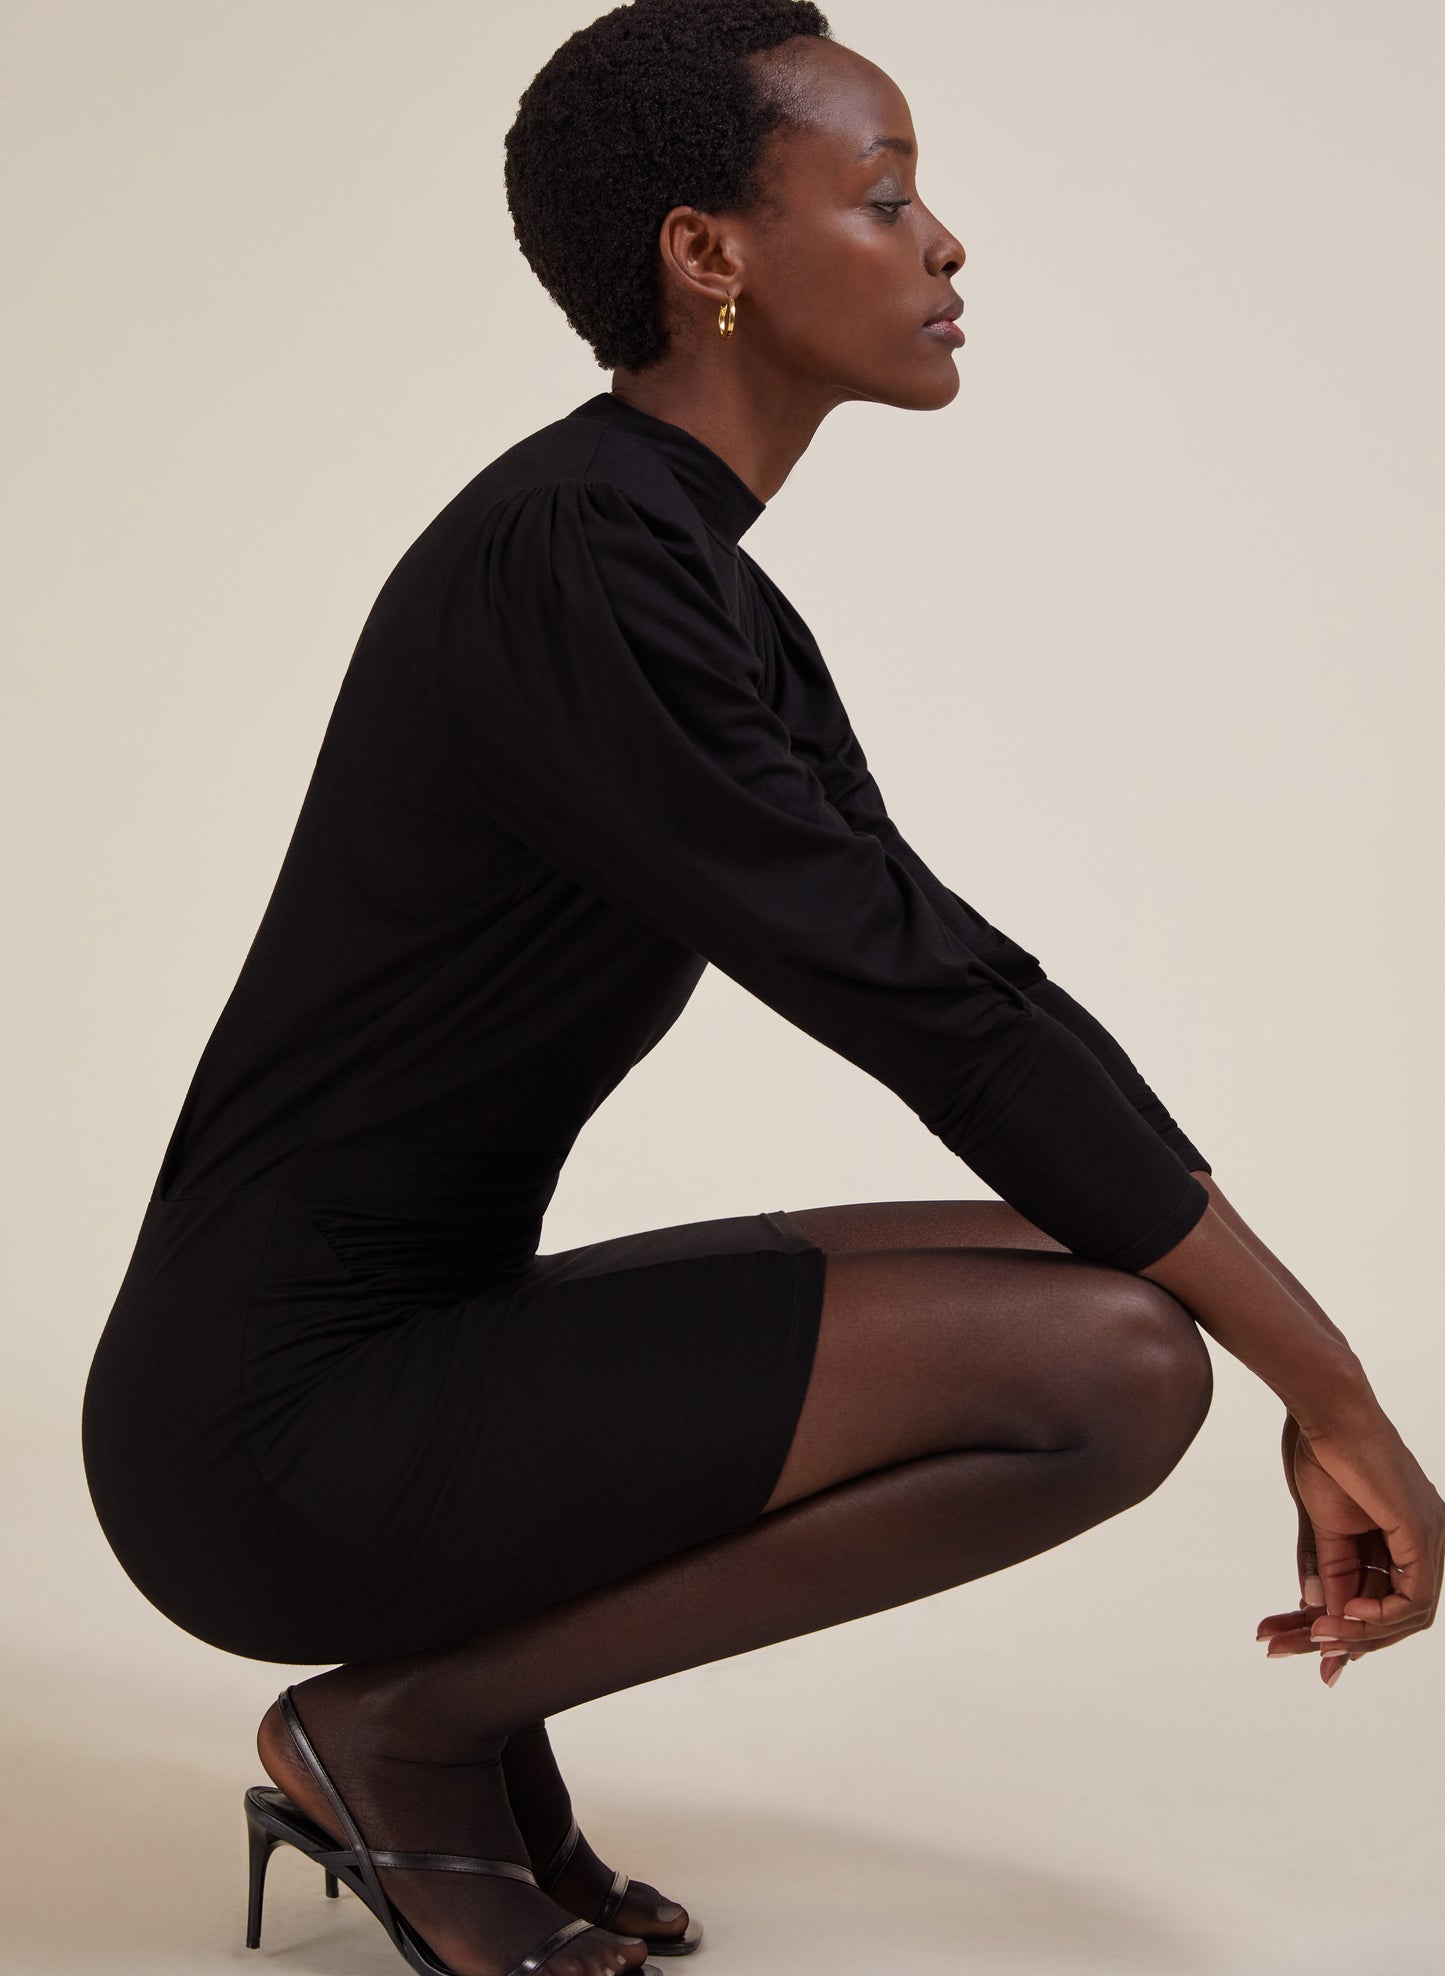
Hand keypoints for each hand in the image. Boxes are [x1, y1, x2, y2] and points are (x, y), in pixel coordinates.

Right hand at [1256, 1404, 1444, 1685]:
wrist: (1325, 1414)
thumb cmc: (1322, 1454)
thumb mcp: (1325, 1528)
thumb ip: (1331, 1571)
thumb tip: (1321, 1614)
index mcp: (1405, 1535)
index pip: (1386, 1600)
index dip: (1351, 1631)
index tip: (1310, 1648)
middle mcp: (1427, 1540)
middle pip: (1398, 1614)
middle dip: (1351, 1641)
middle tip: (1307, 1655)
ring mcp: (1431, 1536)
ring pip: (1409, 1613)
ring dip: (1361, 1634)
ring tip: (1317, 1638)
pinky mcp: (1424, 1532)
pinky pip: (1415, 1596)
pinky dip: (1382, 1616)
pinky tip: (1348, 1617)